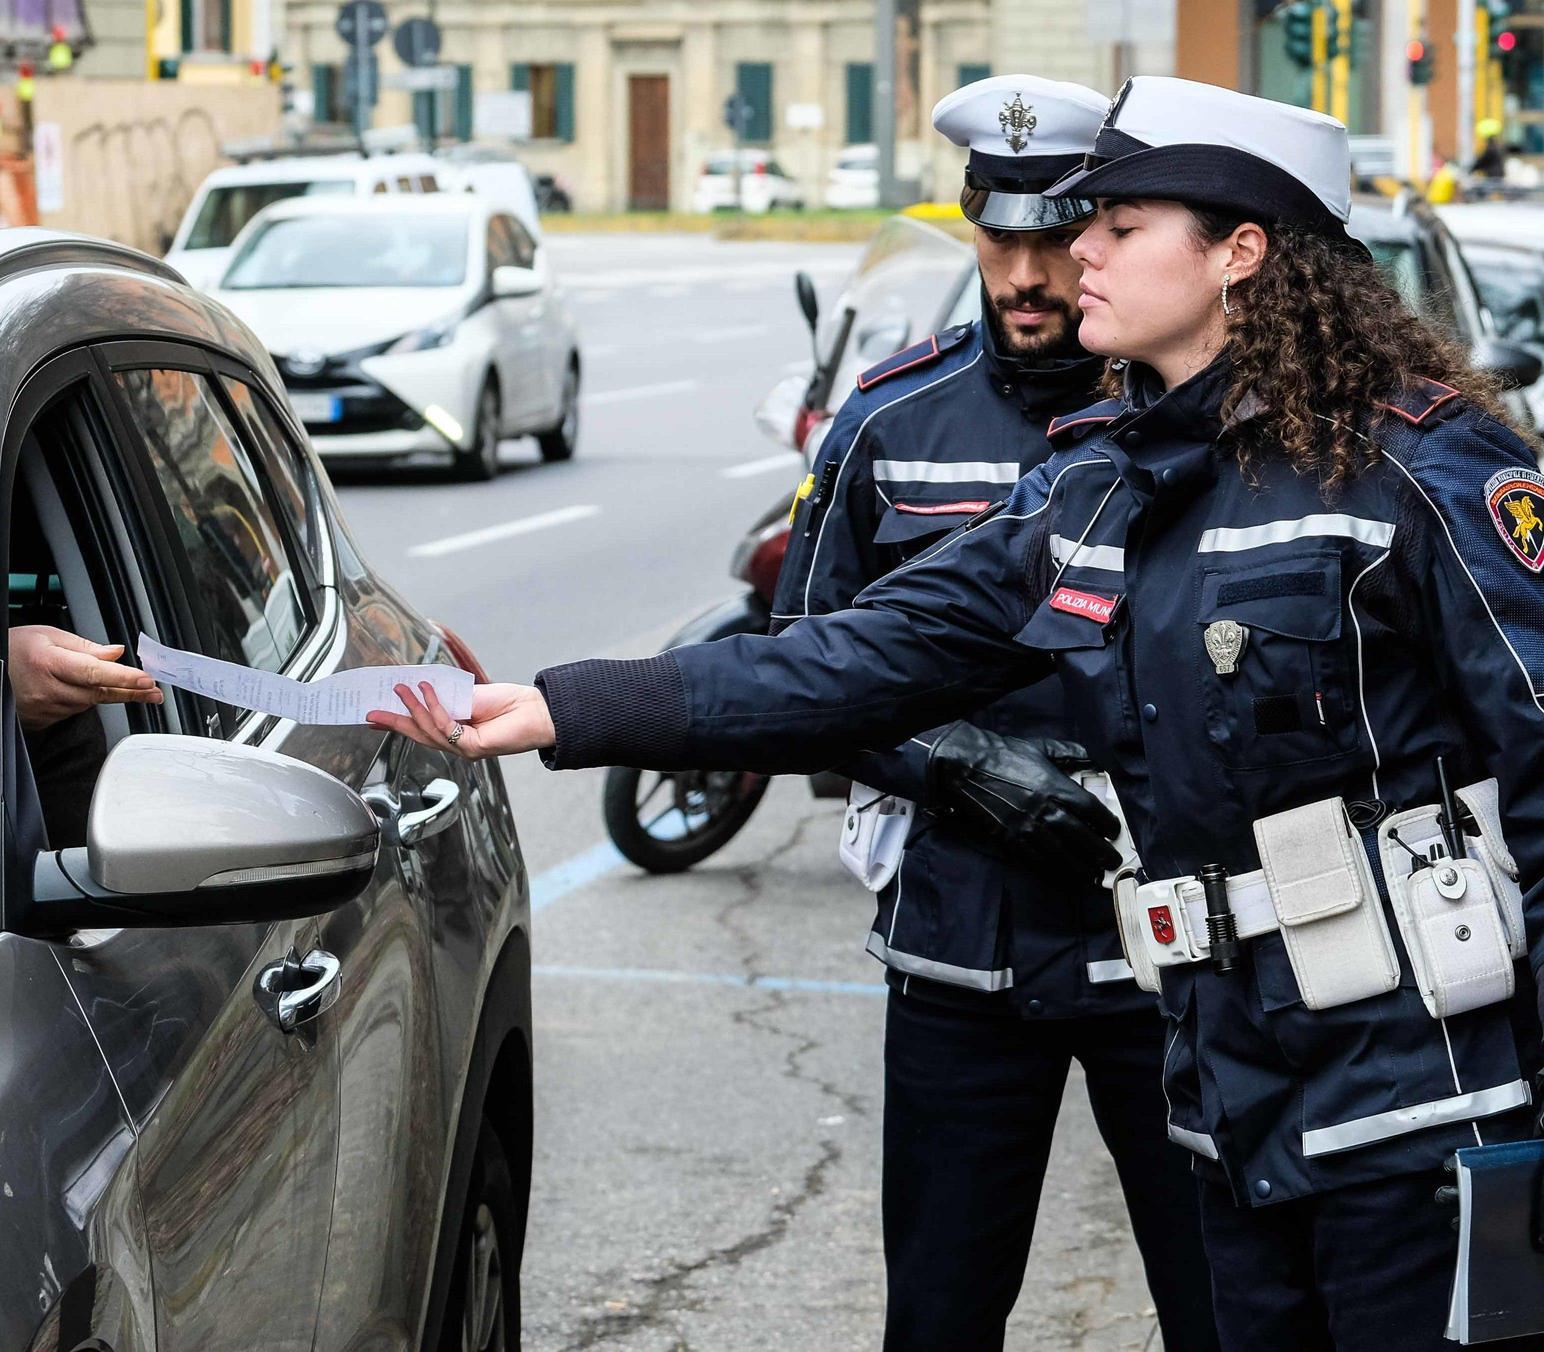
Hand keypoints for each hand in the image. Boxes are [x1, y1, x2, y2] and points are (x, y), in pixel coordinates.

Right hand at [10, 625, 163, 731]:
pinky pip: (74, 711)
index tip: (147, 681)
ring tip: (100, 678)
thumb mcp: (49, 635)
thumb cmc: (16, 649)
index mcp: (49, 663)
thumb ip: (86, 646)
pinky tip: (73, 688)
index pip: (95, 673)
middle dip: (129, 690)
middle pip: (98, 693)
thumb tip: (117, 653)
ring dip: (101, 691)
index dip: (124, 678)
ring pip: (88, 703)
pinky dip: (81, 699)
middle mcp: (47, 690)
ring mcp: (44, 709)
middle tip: (154, 690)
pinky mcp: (42, 721)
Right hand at [366, 680, 554, 759]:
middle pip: (418, 734)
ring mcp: (464, 749)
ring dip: (412, 707)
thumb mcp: (468, 696)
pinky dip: (434, 706)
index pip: (420, 729)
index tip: (373, 716)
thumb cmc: (508, 703)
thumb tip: (417, 687)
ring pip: (429, 731)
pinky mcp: (474, 748)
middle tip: (370, 711)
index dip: (396, 722)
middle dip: (393, 721)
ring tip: (401, 688)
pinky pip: (446, 726)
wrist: (537, 710)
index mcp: (454, 734)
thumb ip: (444, 698)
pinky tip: (426, 689)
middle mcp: (456, 745)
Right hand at [925, 724, 1119, 873]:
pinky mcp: (1012, 839)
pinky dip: (1054, 871)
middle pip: (1082, 838)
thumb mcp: (1041, 748)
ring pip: (1062, 855)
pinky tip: (1064, 876)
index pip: (1091, 810)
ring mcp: (1028, 828)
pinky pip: (1037, 861)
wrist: (968, 768)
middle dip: (1100, 852)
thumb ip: (1070, 754)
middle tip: (1111, 861)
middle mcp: (1045, 811)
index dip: (1107, 823)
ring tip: (1092, 874)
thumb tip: (1093, 759)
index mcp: (1056, 787)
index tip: (1113, 830)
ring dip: (1081, 868)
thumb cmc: (1005, 755)